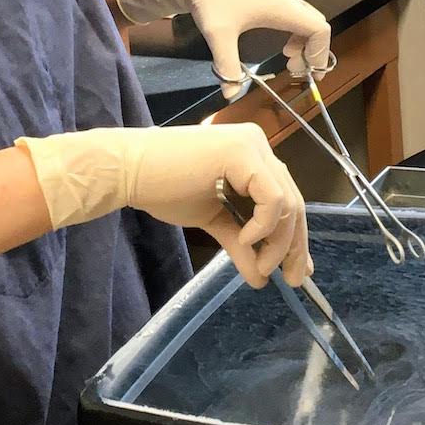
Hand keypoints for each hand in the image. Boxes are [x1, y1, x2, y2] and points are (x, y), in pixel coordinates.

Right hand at [15, 123, 309, 287]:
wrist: (128, 170)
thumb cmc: (163, 188)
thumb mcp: (212, 220)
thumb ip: (240, 243)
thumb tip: (261, 277)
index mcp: (253, 156)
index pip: (287, 199)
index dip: (296, 237)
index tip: (297, 270)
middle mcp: (258, 145)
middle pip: (294, 202)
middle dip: (295, 246)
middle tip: (292, 279)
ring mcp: (252, 146)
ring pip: (287, 203)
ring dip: (278, 242)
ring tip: (261, 266)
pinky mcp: (241, 153)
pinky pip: (272, 198)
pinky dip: (264, 225)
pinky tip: (246, 240)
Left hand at [114, 0, 330, 98]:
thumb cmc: (211, 3)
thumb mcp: (219, 36)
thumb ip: (227, 66)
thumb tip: (231, 94)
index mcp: (282, 8)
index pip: (319, 29)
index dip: (320, 52)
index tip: (309, 73)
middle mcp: (287, 1)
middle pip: (317, 25)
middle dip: (314, 51)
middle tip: (297, 71)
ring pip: (307, 22)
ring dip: (305, 44)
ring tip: (289, 62)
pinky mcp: (271, 1)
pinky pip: (296, 18)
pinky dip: (296, 36)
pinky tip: (283, 48)